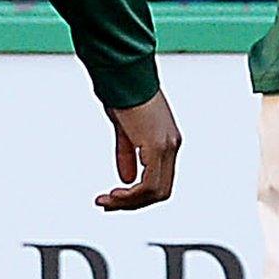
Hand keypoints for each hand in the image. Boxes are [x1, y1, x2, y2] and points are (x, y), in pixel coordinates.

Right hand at [98, 90, 180, 209]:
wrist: (124, 74)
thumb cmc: (124, 93)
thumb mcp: (126, 131)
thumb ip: (129, 155)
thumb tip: (127, 178)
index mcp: (167, 141)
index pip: (160, 181)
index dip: (138, 196)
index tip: (114, 198)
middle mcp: (172, 145)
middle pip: (161, 191)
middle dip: (132, 203)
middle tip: (108, 204)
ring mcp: (167, 146)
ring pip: (156, 191)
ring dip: (128, 202)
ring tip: (107, 201)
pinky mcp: (158, 145)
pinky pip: (149, 183)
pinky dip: (131, 195)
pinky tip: (115, 194)